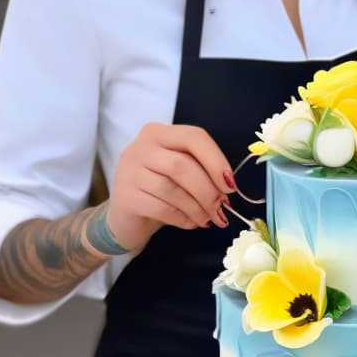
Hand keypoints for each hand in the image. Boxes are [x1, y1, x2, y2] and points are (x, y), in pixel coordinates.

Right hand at [105, 122, 237, 253]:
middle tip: (221, 210)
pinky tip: (191, 223)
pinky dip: (184, 219)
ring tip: (208, 219)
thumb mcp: (181, 174)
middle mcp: (141, 146)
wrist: (128, 217)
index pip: (194, 137)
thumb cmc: (161, 191)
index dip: (217, 161)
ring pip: (173, 189)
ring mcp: (130, 171)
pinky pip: (163, 209)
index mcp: (159, 133)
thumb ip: (201, 171)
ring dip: (198, 208)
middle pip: (183, 165)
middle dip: (209, 191)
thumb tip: (227, 187)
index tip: (230, 185)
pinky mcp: (126, 197)